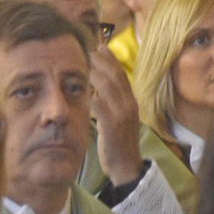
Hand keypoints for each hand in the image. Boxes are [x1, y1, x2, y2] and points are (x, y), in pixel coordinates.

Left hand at [89, 47, 143, 185]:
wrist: (126, 166)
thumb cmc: (118, 142)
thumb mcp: (116, 118)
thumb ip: (109, 102)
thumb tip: (97, 88)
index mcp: (130, 102)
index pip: (121, 75)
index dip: (111, 60)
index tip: (100, 47)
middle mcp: (129, 105)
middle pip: (115, 77)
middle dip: (102, 61)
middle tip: (89, 49)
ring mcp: (122, 116)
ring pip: (110, 89)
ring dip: (97, 74)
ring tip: (85, 63)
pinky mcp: (112, 128)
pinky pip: (102, 108)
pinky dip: (93, 97)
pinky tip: (82, 89)